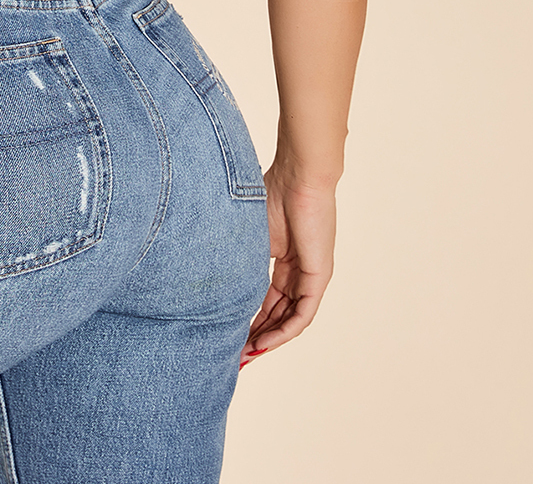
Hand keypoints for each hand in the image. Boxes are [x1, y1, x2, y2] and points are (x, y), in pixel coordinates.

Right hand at [240, 164, 336, 368]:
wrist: (299, 175)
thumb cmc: (274, 191)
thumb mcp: (252, 234)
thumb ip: (242, 258)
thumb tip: (215, 278)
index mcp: (285, 260)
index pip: (267, 299)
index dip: (249, 319)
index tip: (228, 335)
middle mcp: (300, 272)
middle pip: (278, 314)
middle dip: (257, 336)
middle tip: (235, 356)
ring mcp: (311, 276)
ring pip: (290, 319)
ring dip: (269, 340)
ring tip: (246, 356)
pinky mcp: (318, 277)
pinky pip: (302, 315)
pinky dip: (284, 331)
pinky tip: (265, 343)